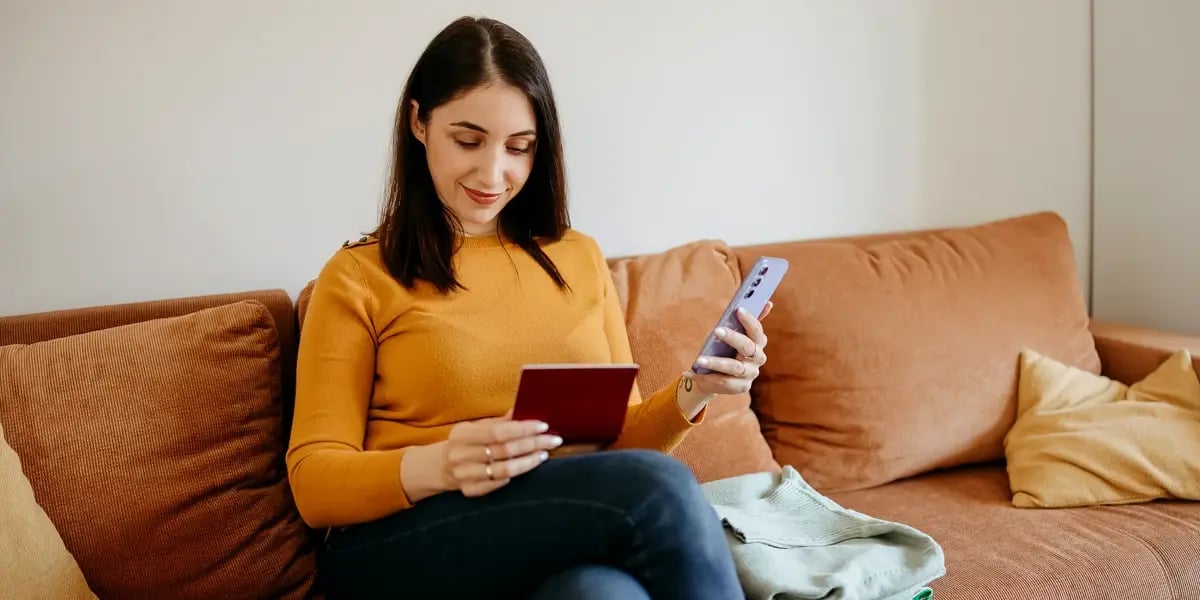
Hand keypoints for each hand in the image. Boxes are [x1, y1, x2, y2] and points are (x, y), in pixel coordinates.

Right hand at [439, 417, 563, 496]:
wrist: (439, 466)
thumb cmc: (464, 443)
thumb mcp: (475, 427)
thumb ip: (498, 422)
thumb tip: (522, 409)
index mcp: (462, 435)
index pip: (499, 432)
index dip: (523, 429)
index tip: (543, 426)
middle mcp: (461, 455)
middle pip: (505, 450)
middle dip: (534, 444)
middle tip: (553, 440)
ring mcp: (464, 475)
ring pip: (505, 470)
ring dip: (528, 462)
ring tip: (543, 454)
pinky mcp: (469, 490)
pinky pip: (496, 485)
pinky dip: (513, 477)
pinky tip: (524, 468)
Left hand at [686, 301, 772, 395]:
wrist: (713, 376)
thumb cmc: (723, 349)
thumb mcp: (729, 334)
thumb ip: (743, 321)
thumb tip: (768, 303)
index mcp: (758, 342)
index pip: (757, 330)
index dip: (749, 320)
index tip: (738, 309)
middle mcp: (758, 358)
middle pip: (747, 347)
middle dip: (732, 337)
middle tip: (716, 330)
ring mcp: (750, 374)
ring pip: (733, 367)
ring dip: (715, 362)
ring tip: (699, 360)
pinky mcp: (741, 387)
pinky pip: (724, 382)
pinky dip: (706, 377)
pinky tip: (691, 372)